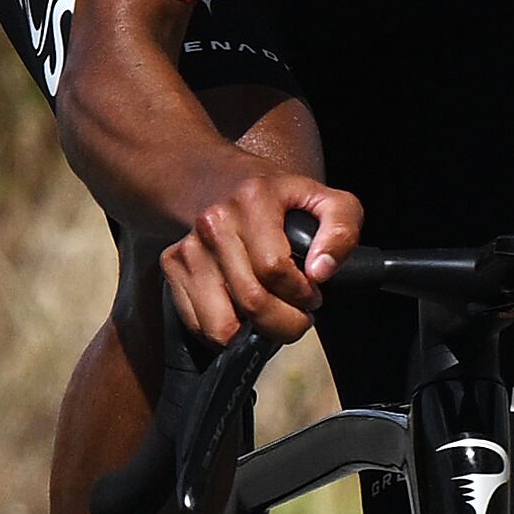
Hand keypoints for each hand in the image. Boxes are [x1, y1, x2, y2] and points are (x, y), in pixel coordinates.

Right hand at [159, 166, 355, 348]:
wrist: (214, 177)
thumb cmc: (275, 197)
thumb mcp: (325, 199)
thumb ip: (341, 231)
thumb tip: (321, 272)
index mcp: (253, 200)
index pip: (275, 269)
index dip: (301, 294)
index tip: (311, 295)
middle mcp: (214, 223)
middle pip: (252, 302)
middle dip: (284, 324)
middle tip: (296, 316)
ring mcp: (189, 247)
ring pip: (221, 325)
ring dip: (252, 336)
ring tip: (268, 314)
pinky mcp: (172, 265)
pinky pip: (198, 325)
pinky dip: (224, 332)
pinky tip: (239, 311)